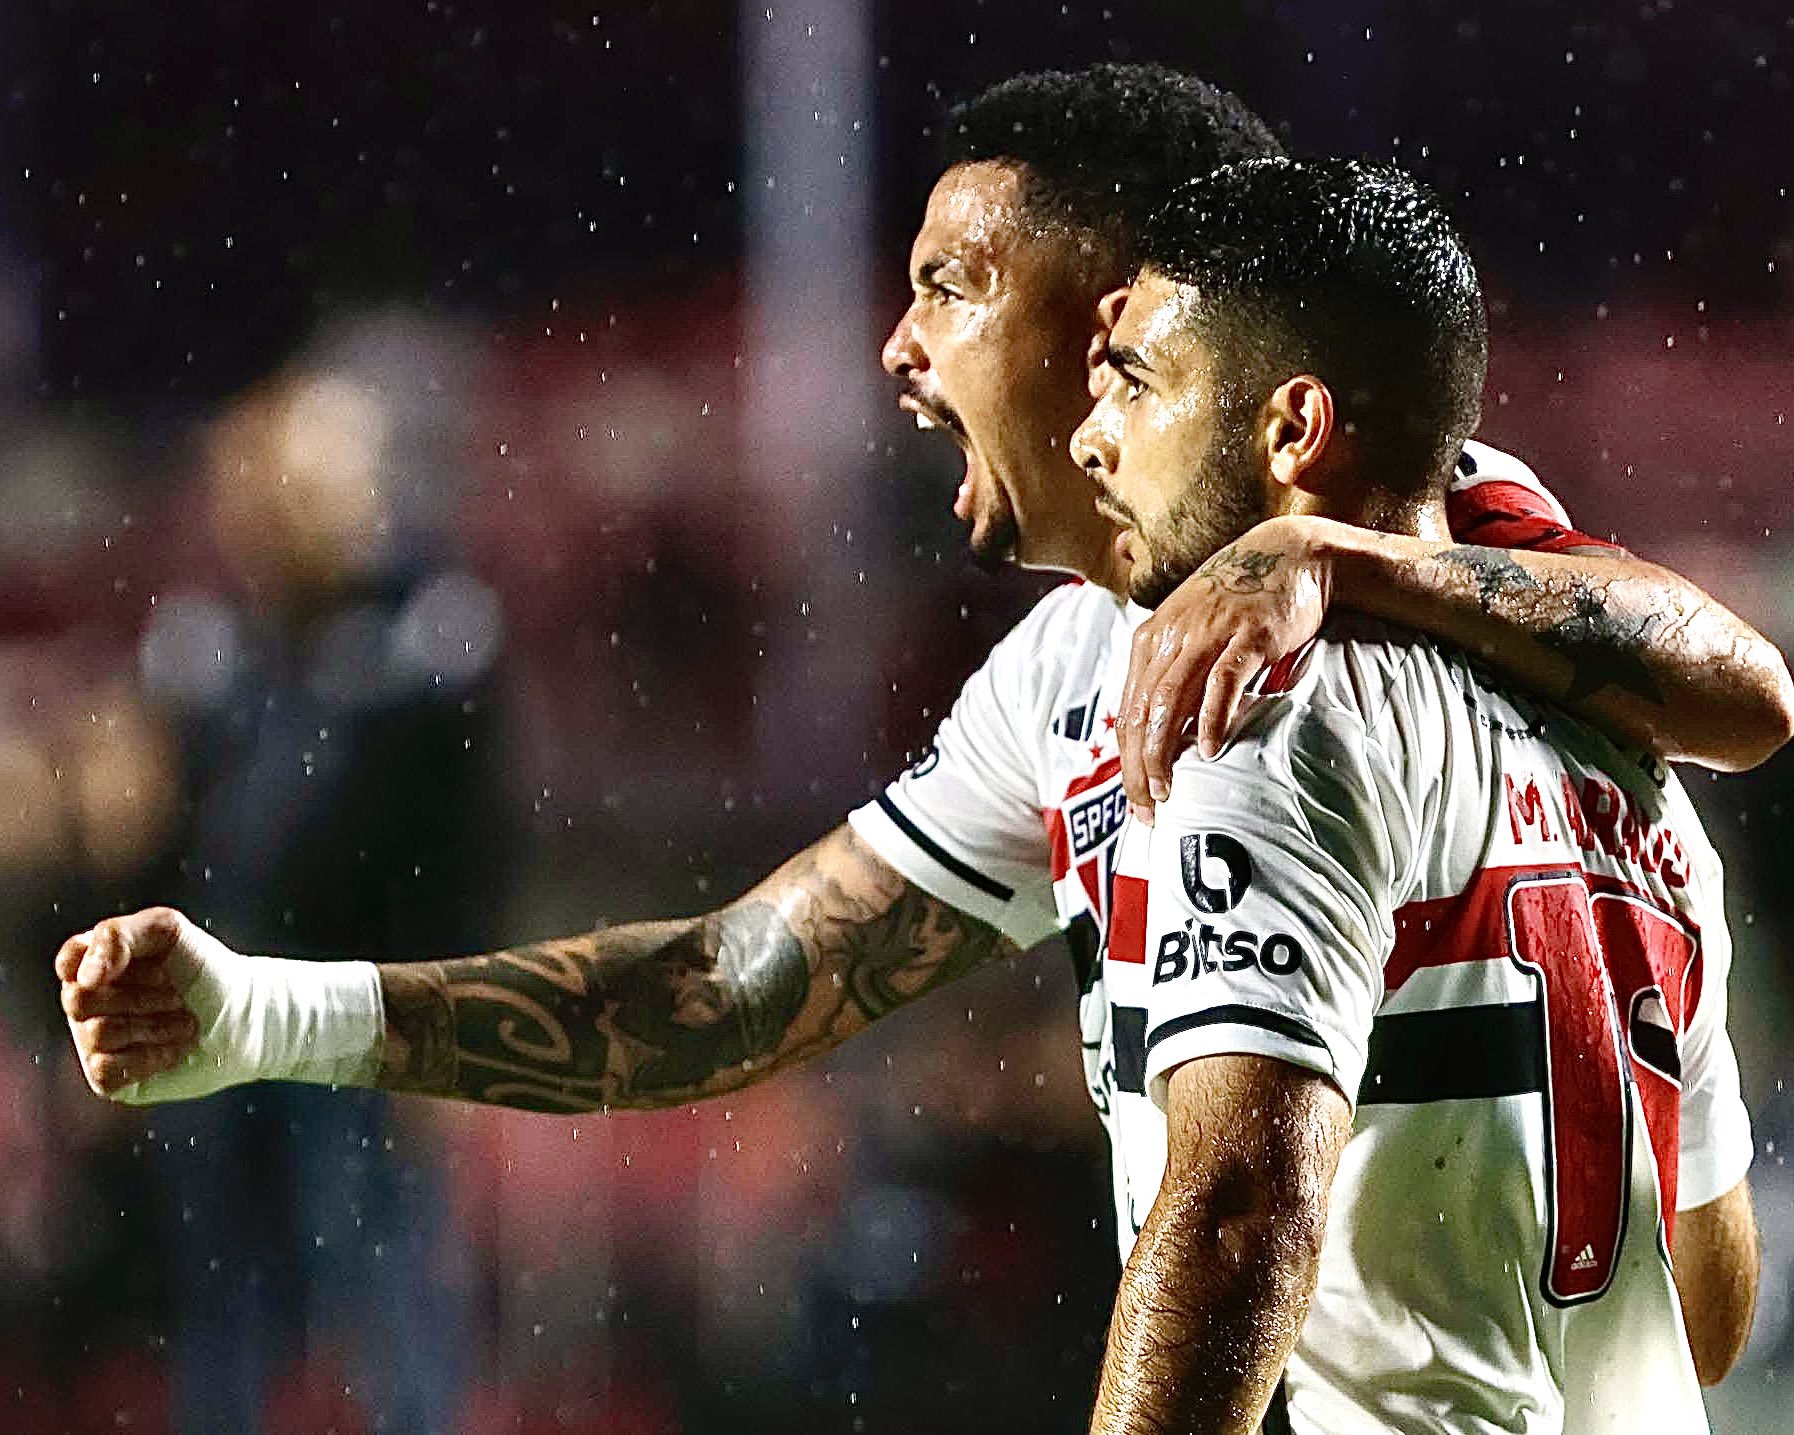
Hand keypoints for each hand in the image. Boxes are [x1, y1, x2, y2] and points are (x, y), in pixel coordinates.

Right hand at [57, 908, 206, 1097]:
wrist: (245, 1018)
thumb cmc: (206, 971)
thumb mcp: (166, 931)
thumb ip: (116, 936)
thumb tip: (84, 979)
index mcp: (96, 963)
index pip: (69, 960)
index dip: (103, 962)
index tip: (151, 964)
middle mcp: (89, 1003)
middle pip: (81, 1000)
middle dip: (142, 996)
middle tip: (177, 994)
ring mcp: (95, 1042)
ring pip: (98, 1034)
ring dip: (154, 1026)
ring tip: (185, 1022)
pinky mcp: (109, 1077)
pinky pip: (106, 1070)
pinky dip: (149, 1057)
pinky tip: (174, 1049)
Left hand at [1118, 516, 1333, 818]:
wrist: (1290, 554)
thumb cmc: (1242, 602)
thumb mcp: (1194, 634)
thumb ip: (1175, 675)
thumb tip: (1167, 736)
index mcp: (1152, 640)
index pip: (1128, 711)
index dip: (1127, 761)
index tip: (1138, 799)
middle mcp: (1170, 636)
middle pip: (1142, 713)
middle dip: (1139, 768)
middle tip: (1149, 809)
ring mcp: (1207, 634)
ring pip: (1170, 702)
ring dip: (1165, 751)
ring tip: (1169, 788)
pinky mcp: (1247, 634)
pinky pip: (1222, 682)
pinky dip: (1213, 718)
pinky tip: (1212, 750)